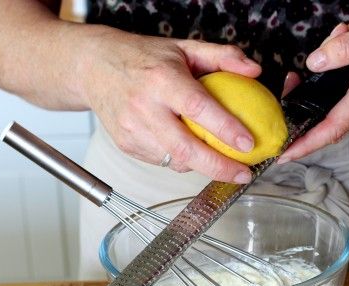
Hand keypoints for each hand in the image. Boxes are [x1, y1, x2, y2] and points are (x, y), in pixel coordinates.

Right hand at [79, 30, 261, 182]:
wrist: (94, 67)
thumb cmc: (143, 58)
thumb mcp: (184, 48)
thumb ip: (222, 56)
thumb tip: (254, 70)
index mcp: (161, 80)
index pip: (198, 108)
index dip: (225, 129)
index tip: (248, 143)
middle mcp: (144, 107)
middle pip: (185, 149)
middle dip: (219, 167)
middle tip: (243, 174)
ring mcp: (132, 130)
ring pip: (175, 161)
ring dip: (202, 165)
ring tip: (222, 162)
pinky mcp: (126, 145)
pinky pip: (162, 161)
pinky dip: (181, 160)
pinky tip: (192, 151)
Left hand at [279, 8, 348, 161]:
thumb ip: (346, 48)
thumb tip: (315, 62)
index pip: (331, 128)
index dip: (305, 144)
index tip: (283, 155)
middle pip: (328, 115)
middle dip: (306, 99)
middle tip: (296, 77)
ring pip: (339, 104)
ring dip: (327, 80)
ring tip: (339, 38)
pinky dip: (341, 78)